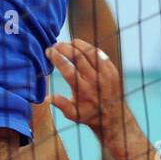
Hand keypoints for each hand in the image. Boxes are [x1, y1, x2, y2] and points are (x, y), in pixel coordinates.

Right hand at [46, 40, 140, 159]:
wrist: (113, 115)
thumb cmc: (90, 114)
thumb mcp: (73, 115)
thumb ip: (61, 104)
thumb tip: (46, 97)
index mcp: (83, 90)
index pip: (67, 69)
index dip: (57, 58)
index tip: (49, 51)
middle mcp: (95, 80)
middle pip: (78, 57)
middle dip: (64, 48)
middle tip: (55, 45)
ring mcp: (105, 73)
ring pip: (90, 52)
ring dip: (77, 45)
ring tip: (67, 43)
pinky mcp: (112, 69)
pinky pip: (100, 54)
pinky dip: (89, 48)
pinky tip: (81, 47)